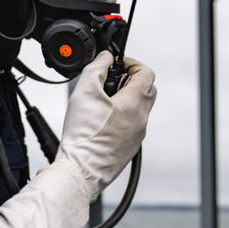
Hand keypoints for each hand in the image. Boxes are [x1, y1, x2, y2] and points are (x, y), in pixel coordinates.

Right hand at [57, 51, 155, 197]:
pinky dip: (122, 117)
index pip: (146, 72)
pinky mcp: (131, 148)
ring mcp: (138, 135)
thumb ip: (96, 67)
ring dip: (126, 100)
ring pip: (140, 109)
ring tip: (104, 103)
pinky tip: (102, 121)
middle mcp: (141, 119)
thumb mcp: (84, 91)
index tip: (117, 66)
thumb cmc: (84, 136)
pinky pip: (133, 126)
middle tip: (111, 82)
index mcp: (134, 103)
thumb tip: (105, 57)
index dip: (132, 63)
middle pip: (147, 90)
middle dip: (131, 81)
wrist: (81, 170)